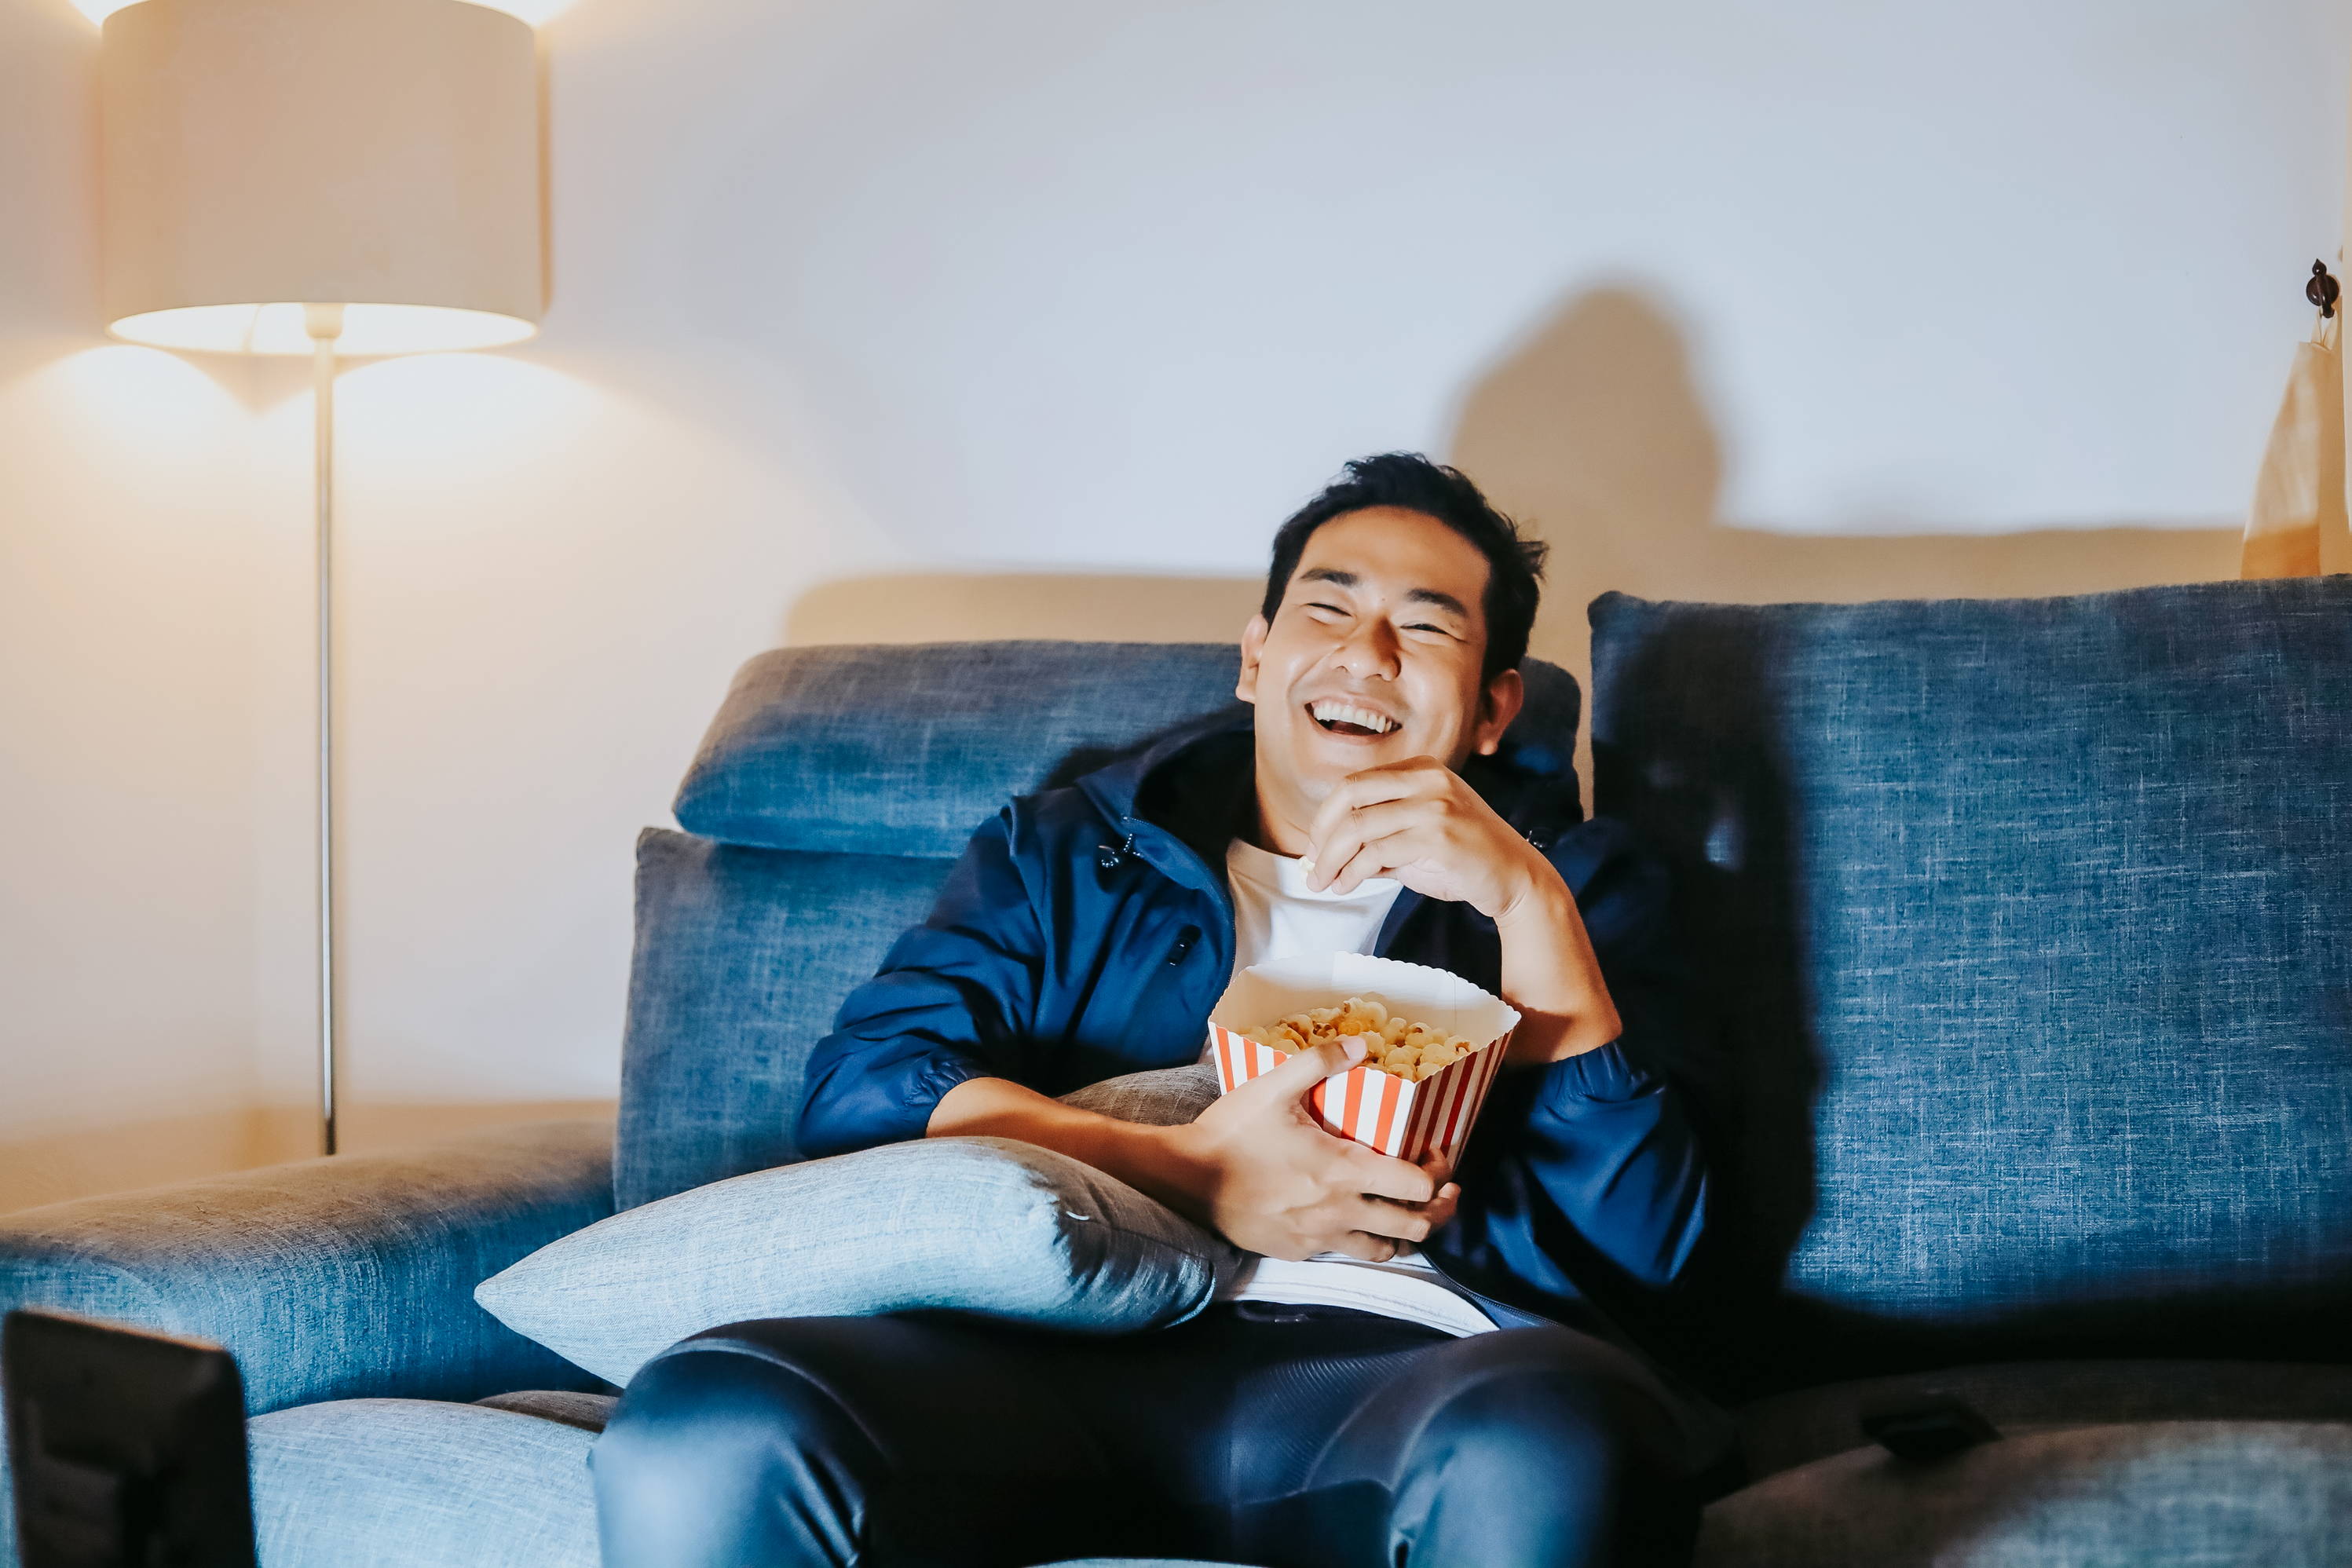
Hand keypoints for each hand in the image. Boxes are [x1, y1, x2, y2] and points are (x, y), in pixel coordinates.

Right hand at [1169, 1034, 1460, 1260]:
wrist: (1184, 1180)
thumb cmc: (1231, 1133)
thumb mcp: (1273, 1087)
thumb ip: (1321, 1062)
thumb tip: (1362, 1044)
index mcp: (1342, 1170)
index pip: (1416, 1186)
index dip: (1438, 1171)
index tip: (1436, 1155)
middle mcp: (1340, 1211)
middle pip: (1414, 1227)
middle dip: (1437, 1210)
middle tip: (1440, 1192)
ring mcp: (1319, 1237)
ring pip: (1384, 1251)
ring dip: (1403, 1233)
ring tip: (1406, 1213)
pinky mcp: (1298, 1251)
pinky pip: (1344, 1253)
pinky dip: (1360, 1240)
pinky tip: (1353, 1219)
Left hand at [1305, 755, 1558, 919]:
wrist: (1515, 877)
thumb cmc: (1463, 859)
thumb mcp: (1416, 837)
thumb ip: (1377, 835)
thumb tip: (1325, 851)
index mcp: (1421, 769)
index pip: (1355, 782)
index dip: (1325, 815)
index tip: (1314, 845)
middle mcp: (1428, 779)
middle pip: (1350, 794)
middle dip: (1322, 833)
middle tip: (1311, 864)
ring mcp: (1435, 805)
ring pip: (1359, 826)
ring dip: (1331, 859)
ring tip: (1322, 881)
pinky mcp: (1439, 836)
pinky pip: (1377, 853)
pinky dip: (1353, 872)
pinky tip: (1346, 885)